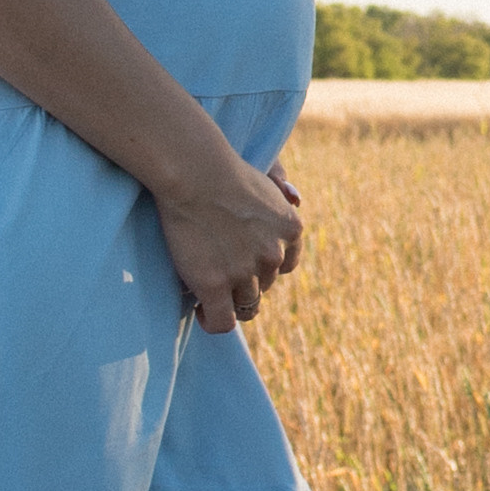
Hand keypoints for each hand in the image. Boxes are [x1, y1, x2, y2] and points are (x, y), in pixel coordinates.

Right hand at [156, 150, 304, 333]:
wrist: (194, 172)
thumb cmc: (222, 168)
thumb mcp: (265, 178)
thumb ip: (281, 193)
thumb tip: (296, 199)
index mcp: (291, 229)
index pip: (285, 265)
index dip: (262, 266)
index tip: (243, 262)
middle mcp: (273, 254)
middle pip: (263, 285)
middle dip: (244, 280)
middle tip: (217, 269)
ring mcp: (245, 272)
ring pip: (246, 305)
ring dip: (228, 300)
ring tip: (207, 290)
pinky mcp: (216, 284)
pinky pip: (222, 321)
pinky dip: (213, 321)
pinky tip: (201, 310)